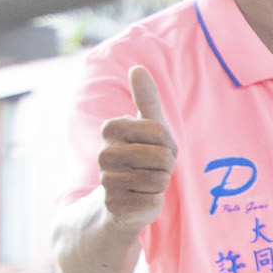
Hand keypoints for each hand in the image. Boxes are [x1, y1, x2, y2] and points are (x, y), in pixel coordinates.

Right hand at [98, 66, 175, 226]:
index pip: (160, 132)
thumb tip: (138, 68)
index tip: (155, 148)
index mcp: (111, 128)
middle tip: (152, 168)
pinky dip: (153, 201)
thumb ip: (146, 98)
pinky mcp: (115, 204)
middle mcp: (104, 153)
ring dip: (160, 183)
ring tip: (145, 182)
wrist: (122, 197)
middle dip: (166, 165)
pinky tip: (139, 198)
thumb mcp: (148, 127)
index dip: (168, 144)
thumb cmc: (141, 157)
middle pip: (162, 157)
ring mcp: (107, 180)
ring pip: (159, 180)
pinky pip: (154, 200)